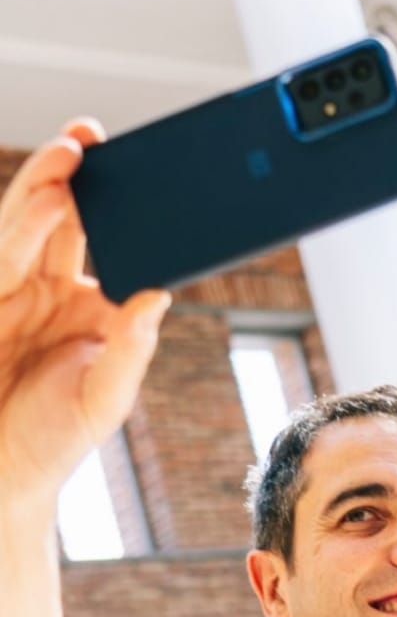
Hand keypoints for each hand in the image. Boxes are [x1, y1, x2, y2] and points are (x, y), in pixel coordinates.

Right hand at [0, 121, 169, 505]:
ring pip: (24, 226)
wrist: (2, 479)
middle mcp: (47, 289)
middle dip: (73, 174)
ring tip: (69, 158)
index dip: (115, 204)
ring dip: (43, 189)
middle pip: (61, 217)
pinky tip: (45, 202)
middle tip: (92, 138)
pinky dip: (22, 227)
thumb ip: (131, 346)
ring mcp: (12, 292)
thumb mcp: (106, 398)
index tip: (140, 167)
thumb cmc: (55, 441)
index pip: (105, 239)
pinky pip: (1, 258)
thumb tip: (161, 292)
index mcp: (87, 303)